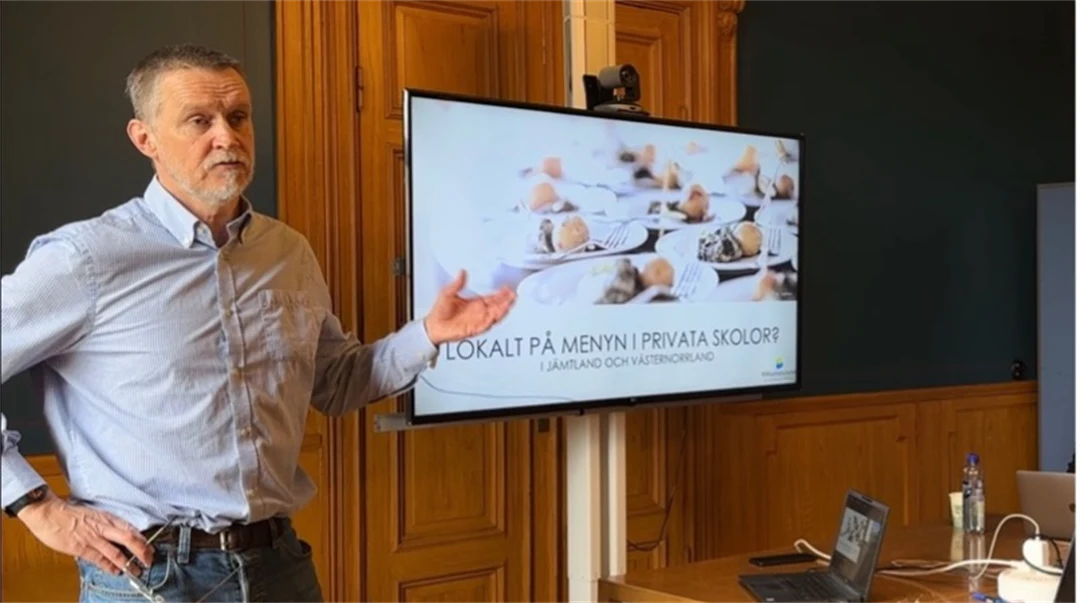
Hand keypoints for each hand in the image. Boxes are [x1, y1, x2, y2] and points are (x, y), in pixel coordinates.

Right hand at [18, 492, 152, 575]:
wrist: (49, 512)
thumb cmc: (68, 512)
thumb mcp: (93, 514)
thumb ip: (105, 524)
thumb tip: (116, 534)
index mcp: (107, 517)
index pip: (131, 529)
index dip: (143, 540)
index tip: (150, 548)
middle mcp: (103, 527)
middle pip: (129, 539)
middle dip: (142, 551)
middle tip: (149, 560)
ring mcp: (93, 538)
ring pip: (117, 552)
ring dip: (128, 564)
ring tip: (136, 571)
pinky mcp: (81, 547)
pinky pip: (99, 559)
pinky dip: (109, 566)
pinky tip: (116, 571)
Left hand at [424, 270, 515, 344]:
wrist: (433, 326)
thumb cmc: (440, 312)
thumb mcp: (448, 293)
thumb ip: (457, 284)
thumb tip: (462, 271)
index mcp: (475, 303)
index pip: (492, 298)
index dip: (500, 294)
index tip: (508, 288)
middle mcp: (479, 312)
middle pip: (497, 306)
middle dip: (506, 300)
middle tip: (514, 294)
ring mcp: (478, 321)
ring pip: (495, 315)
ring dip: (503, 309)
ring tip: (510, 302)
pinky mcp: (474, 329)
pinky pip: (486, 325)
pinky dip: (493, 320)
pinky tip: (498, 314)